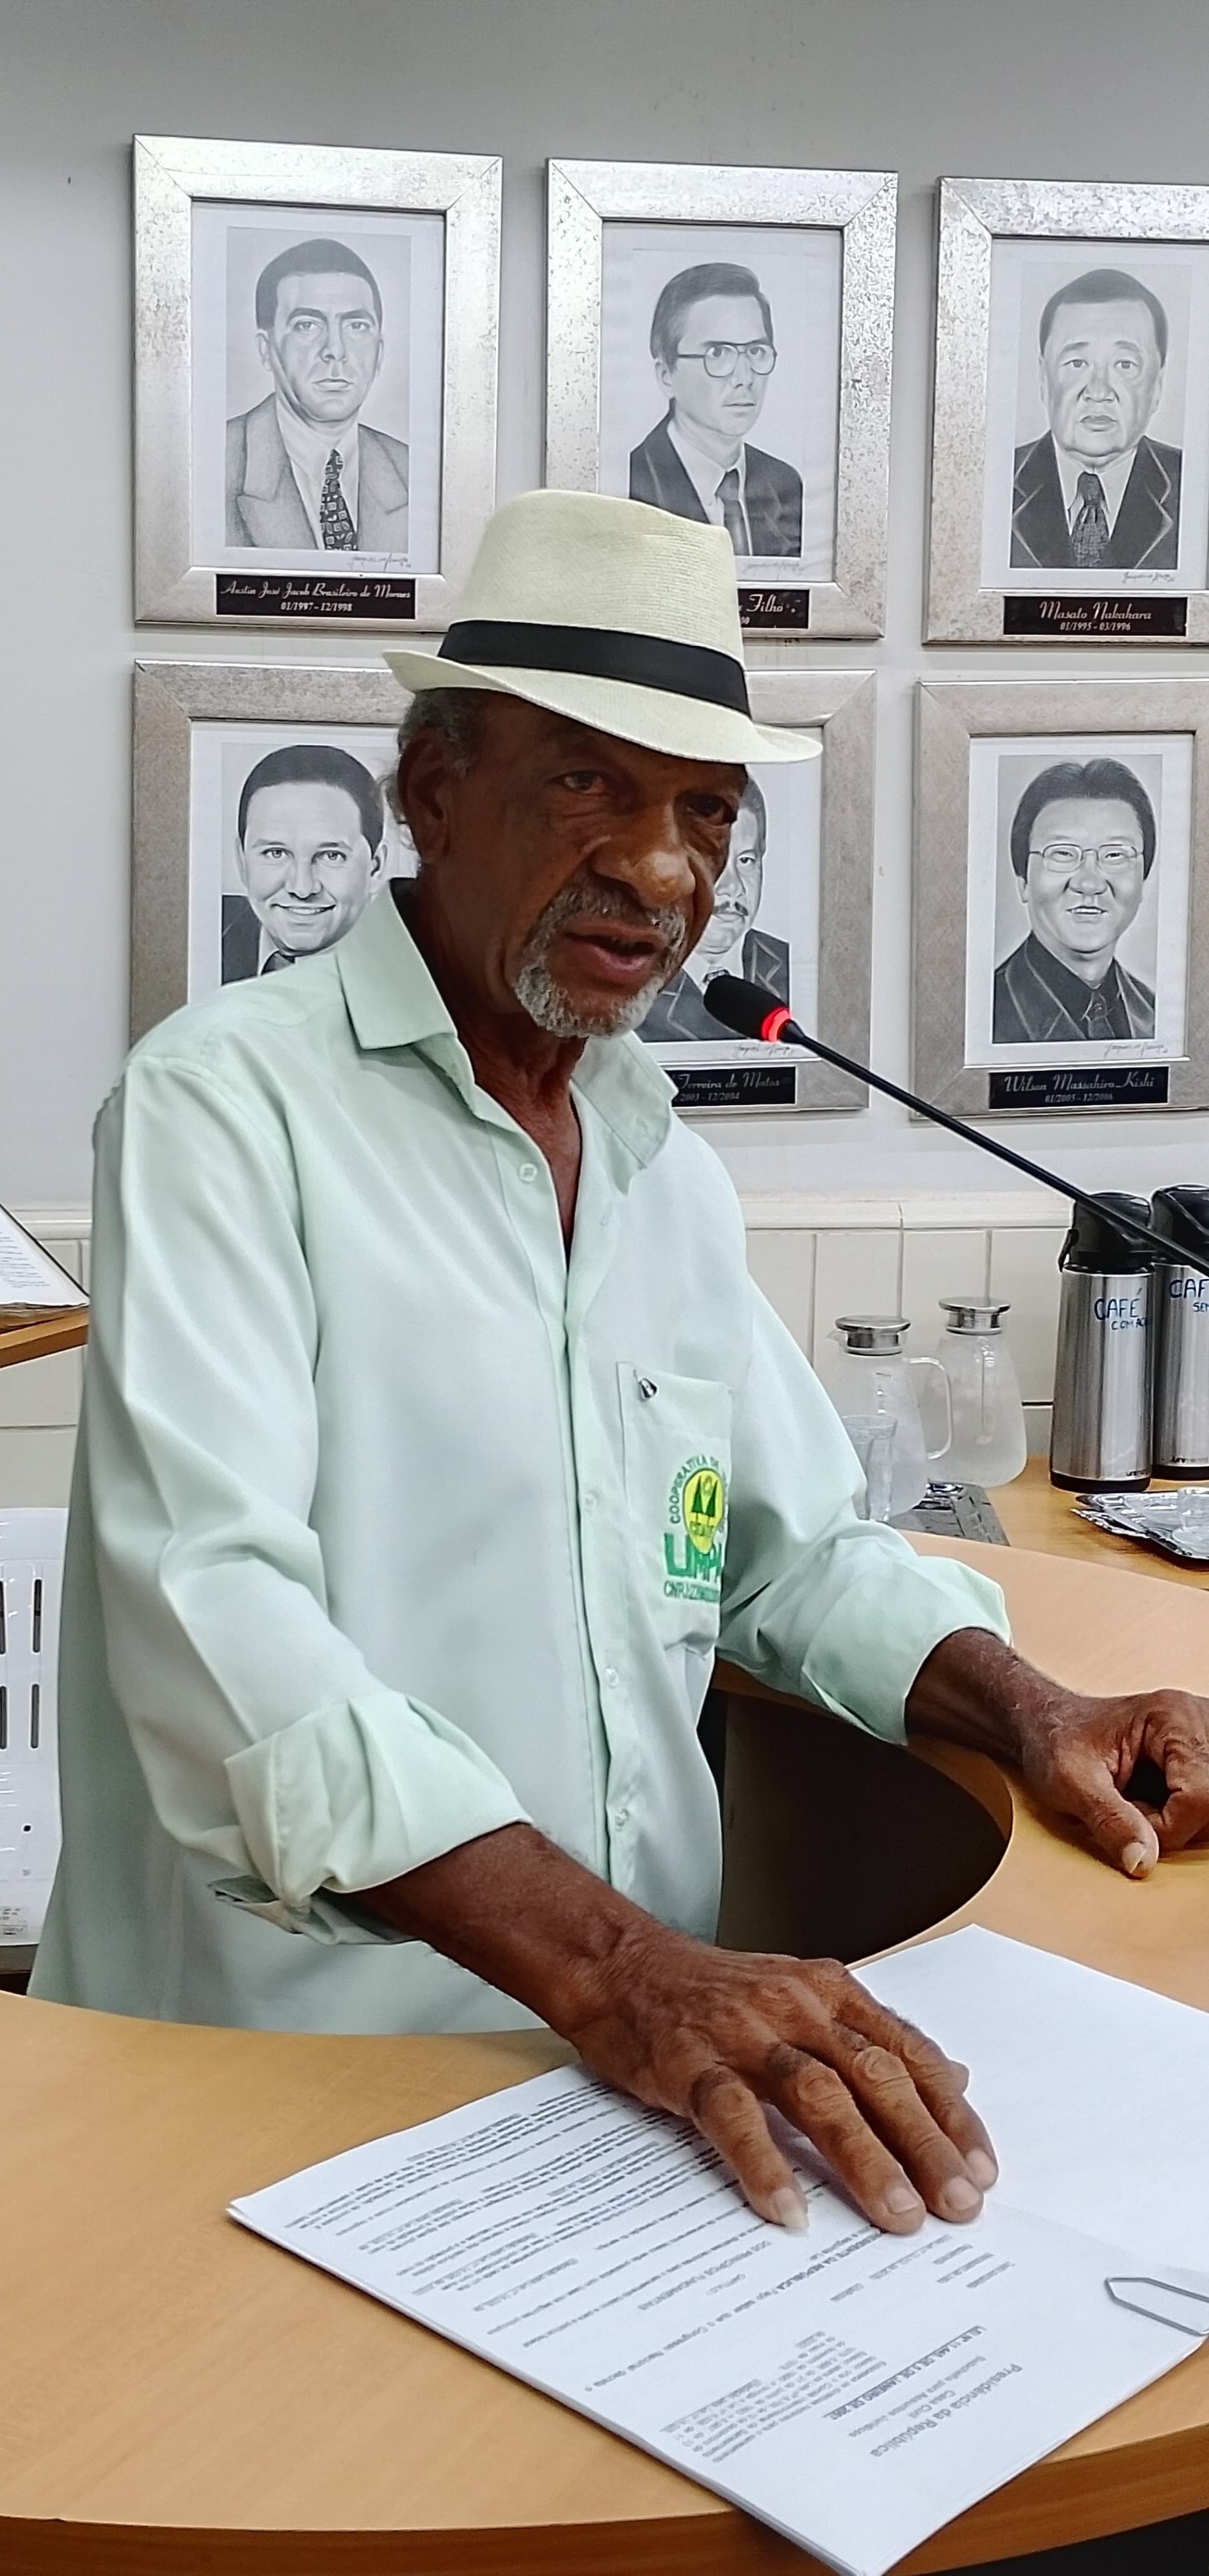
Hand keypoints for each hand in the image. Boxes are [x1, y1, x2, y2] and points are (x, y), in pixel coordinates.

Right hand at [368, 1821, 996, 2233]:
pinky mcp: (687, 2063)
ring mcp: (740, 2034)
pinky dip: (764, 2164)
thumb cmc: (715, 1993)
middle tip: (956, 2206)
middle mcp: (794, 2007)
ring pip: (816, 2094)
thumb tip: (954, 2078)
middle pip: (873, 2076)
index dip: (949, 2114)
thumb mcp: (803, 1998)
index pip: (906, 2054)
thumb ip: (873, 2039)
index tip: (981, 2170)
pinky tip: (789, 2211)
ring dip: (864, 2158)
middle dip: (922, 2144)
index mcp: (829, 1992)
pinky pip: (733, 2116)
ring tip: (897, 2215)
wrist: (619, 1964)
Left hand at [908, 1630, 1208, 1877]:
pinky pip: (1205, 1803)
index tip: (1128, 1821)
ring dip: (1179, 1820)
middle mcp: (1198, 1721)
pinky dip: (1181, 1815)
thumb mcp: (1069, 1781)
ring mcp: (1203, 1738)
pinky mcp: (1200, 1757)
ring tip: (1140, 1804)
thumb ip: (1109, 1821)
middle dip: (1176, 1824)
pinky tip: (1154, 1801)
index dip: (1167, 1827)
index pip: (1202, 1796)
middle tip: (1133, 1810)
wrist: (1048, 1724)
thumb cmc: (1056, 1740)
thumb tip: (1143, 1864)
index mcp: (1171, 1717)